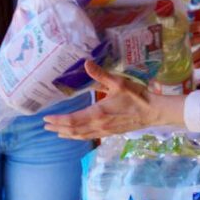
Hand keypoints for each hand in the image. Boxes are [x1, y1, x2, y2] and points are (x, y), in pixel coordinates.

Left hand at [43, 60, 183, 137]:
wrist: (153, 112)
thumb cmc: (136, 96)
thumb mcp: (118, 83)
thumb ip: (100, 74)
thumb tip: (86, 63)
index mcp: (98, 113)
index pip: (72, 120)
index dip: (58, 120)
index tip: (47, 118)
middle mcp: (98, 125)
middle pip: (73, 130)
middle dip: (58, 128)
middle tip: (46, 125)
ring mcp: (104, 131)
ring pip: (81, 135)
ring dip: (67, 134)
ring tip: (56, 132)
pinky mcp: (110, 133)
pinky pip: (89, 137)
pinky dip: (78, 136)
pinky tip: (75, 134)